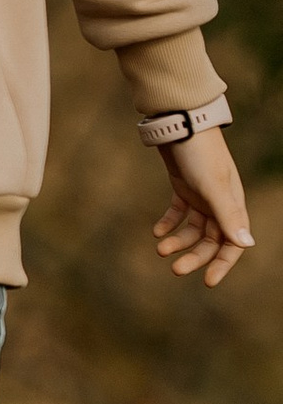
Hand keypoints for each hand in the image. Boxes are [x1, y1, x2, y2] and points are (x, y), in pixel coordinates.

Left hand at [153, 127, 253, 285]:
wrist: (179, 121)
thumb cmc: (200, 153)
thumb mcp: (213, 186)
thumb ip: (228, 215)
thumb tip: (247, 244)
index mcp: (233, 205)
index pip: (233, 244)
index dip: (222, 264)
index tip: (206, 282)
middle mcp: (219, 202)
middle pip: (210, 240)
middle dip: (194, 256)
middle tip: (174, 269)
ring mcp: (201, 194)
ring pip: (192, 228)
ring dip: (178, 241)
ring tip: (160, 249)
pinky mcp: (183, 186)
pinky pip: (177, 212)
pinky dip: (168, 223)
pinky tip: (157, 232)